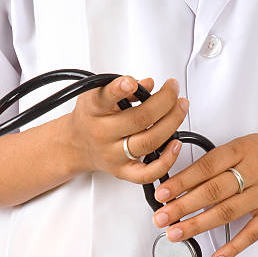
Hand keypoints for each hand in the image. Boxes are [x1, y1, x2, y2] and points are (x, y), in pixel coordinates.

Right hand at [68, 75, 188, 183]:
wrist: (76, 146)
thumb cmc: (91, 118)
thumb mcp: (97, 95)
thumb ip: (121, 87)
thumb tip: (148, 84)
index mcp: (93, 111)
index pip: (103, 99)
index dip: (118, 90)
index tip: (130, 82)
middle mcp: (103, 134)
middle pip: (139, 120)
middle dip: (164, 102)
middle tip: (173, 89)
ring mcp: (113, 155)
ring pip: (149, 142)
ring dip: (171, 124)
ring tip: (181, 108)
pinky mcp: (122, 171)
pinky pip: (148, 173)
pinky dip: (166, 161)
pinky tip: (176, 144)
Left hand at [150, 132, 257, 256]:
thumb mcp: (245, 144)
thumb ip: (218, 161)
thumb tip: (182, 182)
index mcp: (242, 150)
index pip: (207, 167)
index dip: (182, 181)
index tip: (162, 193)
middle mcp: (254, 171)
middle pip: (213, 191)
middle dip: (183, 205)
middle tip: (161, 217)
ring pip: (228, 212)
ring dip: (199, 225)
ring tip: (175, 233)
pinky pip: (253, 233)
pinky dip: (234, 247)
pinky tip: (217, 256)